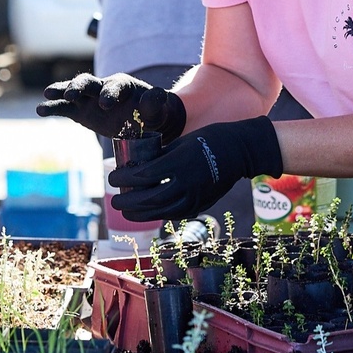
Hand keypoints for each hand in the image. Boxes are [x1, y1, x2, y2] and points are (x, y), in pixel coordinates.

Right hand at [35, 73, 185, 141]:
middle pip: (87, 82)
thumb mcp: (158, 109)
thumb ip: (155, 103)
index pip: (113, 86)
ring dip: (61, 91)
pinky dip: (53, 107)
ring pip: (72, 91)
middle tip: (71, 95)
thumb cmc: (152, 114)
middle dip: (79, 87)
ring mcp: (90, 99)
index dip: (109, 94)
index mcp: (122, 84)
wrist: (144, 122)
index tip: (105, 105)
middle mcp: (103, 87)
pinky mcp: (81, 112)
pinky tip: (41, 109)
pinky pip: (66, 108)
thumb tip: (155, 94)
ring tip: (47, 93)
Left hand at [107, 116, 282, 221]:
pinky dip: (159, 213)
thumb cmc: (209, 139)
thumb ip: (160, 156)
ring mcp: (196, 196)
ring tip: (126, 211)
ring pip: (162, 211)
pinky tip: (148, 212)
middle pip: (150, 198)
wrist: (241, 151)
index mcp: (180, 162)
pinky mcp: (201, 204)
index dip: (125, 179)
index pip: (145, 175)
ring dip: (140, 213)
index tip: (112, 178)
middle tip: (114, 201)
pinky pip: (175, 213)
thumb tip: (137, 165)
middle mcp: (188, 182)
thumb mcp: (181, 141)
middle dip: (128, 201)